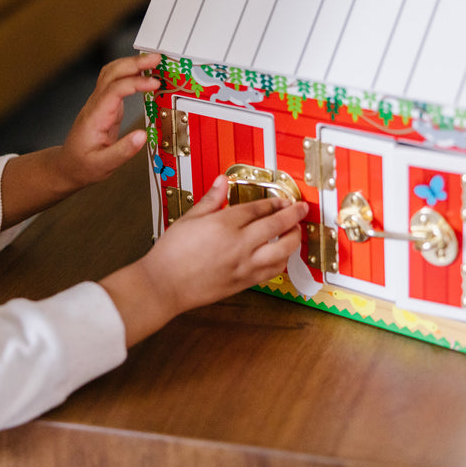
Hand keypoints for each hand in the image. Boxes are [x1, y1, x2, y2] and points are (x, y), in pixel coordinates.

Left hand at [0, 53, 159, 228]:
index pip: (114, 90)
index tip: (155, 83)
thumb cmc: (82, 165)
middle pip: (111, 72)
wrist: (68, 165)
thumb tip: (142, 136)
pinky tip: (144, 75)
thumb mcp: (103, 165)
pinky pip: (116, 82)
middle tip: (156, 59)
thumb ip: (123, 151)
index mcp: (95, 117)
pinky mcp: (105, 106)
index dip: (135, 83)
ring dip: (131, 64)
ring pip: (112, 73)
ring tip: (153, 62)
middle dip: (134, 62)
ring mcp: (99, 103)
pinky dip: (130, 74)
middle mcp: (96, 105)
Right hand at [100, 175, 308, 345]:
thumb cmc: (171, 253)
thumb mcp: (188, 218)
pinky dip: (282, 262)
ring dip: (293, 240)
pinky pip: (272, 272)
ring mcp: (243, 265)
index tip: (280, 199)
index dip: (273, 202)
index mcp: (224, 225)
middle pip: (276, 226)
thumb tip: (222, 182)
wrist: (164, 284)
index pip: (257, 209)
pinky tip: (281, 256)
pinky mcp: (243, 282)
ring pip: (282, 252)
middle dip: (293, 215)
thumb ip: (210, 199)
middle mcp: (238, 245)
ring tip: (296, 232)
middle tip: (301, 209)